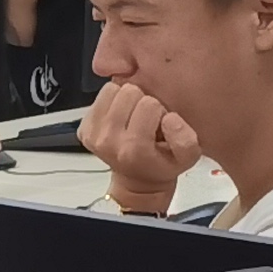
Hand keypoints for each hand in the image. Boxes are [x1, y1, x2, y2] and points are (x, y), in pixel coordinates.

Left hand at [80, 81, 201, 211]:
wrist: (137, 181)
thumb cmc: (162, 165)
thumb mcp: (188, 158)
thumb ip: (186, 138)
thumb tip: (169, 118)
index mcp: (134, 148)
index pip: (150, 104)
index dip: (160, 110)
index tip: (159, 124)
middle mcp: (108, 141)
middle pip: (128, 93)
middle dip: (141, 101)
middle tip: (145, 119)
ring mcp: (92, 135)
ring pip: (112, 90)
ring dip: (125, 100)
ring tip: (133, 116)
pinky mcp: (84, 129)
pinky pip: (101, 97)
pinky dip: (112, 102)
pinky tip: (120, 118)